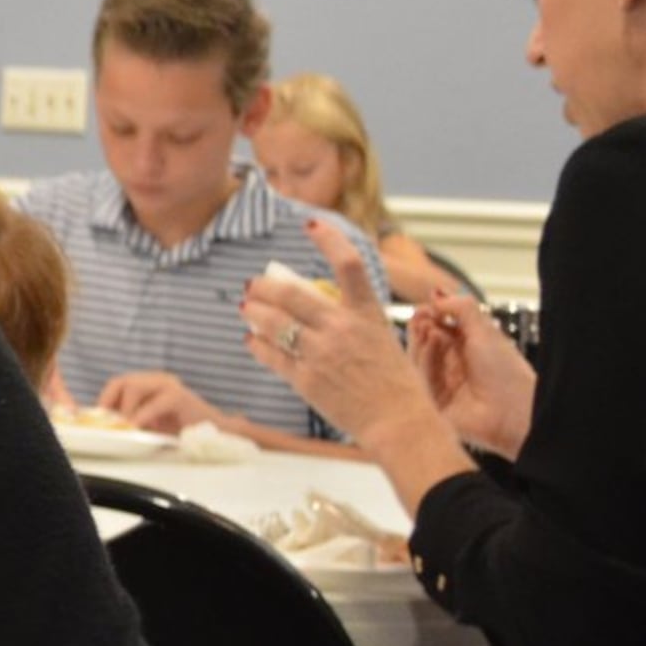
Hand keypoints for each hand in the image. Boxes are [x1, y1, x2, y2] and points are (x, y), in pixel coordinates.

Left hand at [98, 371, 227, 436]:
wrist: (214, 433)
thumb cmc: (179, 429)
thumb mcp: (147, 423)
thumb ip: (129, 418)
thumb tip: (103, 424)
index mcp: (148, 383)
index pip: (117, 384)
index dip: (105, 400)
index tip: (99, 419)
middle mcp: (157, 379)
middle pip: (122, 381)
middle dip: (111, 403)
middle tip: (110, 423)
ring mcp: (168, 385)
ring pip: (134, 387)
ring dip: (126, 410)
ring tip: (127, 427)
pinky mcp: (179, 396)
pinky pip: (154, 403)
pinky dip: (142, 417)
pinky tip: (138, 427)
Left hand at [238, 224, 422, 446]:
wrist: (399, 422)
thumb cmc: (396, 384)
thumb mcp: (383, 340)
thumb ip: (353, 321)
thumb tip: (319, 307)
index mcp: (368, 314)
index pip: (349, 264)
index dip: (328, 239)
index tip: (311, 223)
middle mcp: (342, 329)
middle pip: (291, 294)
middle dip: (264, 286)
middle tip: (253, 285)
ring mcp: (320, 353)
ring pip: (272, 322)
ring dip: (253, 312)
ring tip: (246, 308)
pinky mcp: (305, 379)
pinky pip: (270, 354)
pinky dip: (256, 344)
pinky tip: (252, 340)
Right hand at [410, 295, 535, 456]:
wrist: (513, 412)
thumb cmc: (507, 373)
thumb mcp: (485, 331)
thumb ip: (461, 308)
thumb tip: (436, 294)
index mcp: (469, 348)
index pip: (440, 328)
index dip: (431, 316)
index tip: (427, 306)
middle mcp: (454, 365)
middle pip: (425, 342)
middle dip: (421, 327)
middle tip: (421, 315)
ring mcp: (442, 383)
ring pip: (419, 358)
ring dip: (422, 341)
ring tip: (430, 329)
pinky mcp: (431, 400)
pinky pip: (418, 377)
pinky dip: (422, 358)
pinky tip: (431, 344)